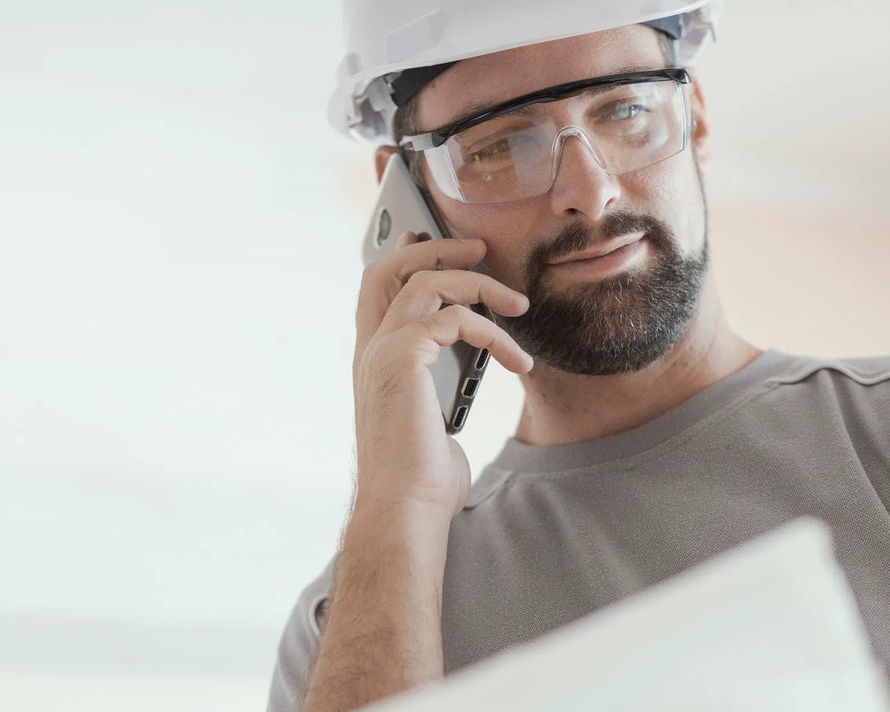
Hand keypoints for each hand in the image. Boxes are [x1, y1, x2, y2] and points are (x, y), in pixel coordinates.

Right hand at [352, 232, 532, 516]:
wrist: (406, 509)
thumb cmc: (424, 480)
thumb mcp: (435, 423)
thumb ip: (442, 391)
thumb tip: (469, 380)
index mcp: (373, 361)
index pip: (376, 290)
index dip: (404, 258)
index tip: (435, 242)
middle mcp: (369, 349)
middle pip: (388, 268)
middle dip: (435, 248)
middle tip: (479, 248)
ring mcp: (381, 350)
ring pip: (427, 282)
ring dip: (480, 285)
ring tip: (519, 305)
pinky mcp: (402, 357)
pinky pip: (456, 318)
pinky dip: (495, 333)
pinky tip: (519, 362)